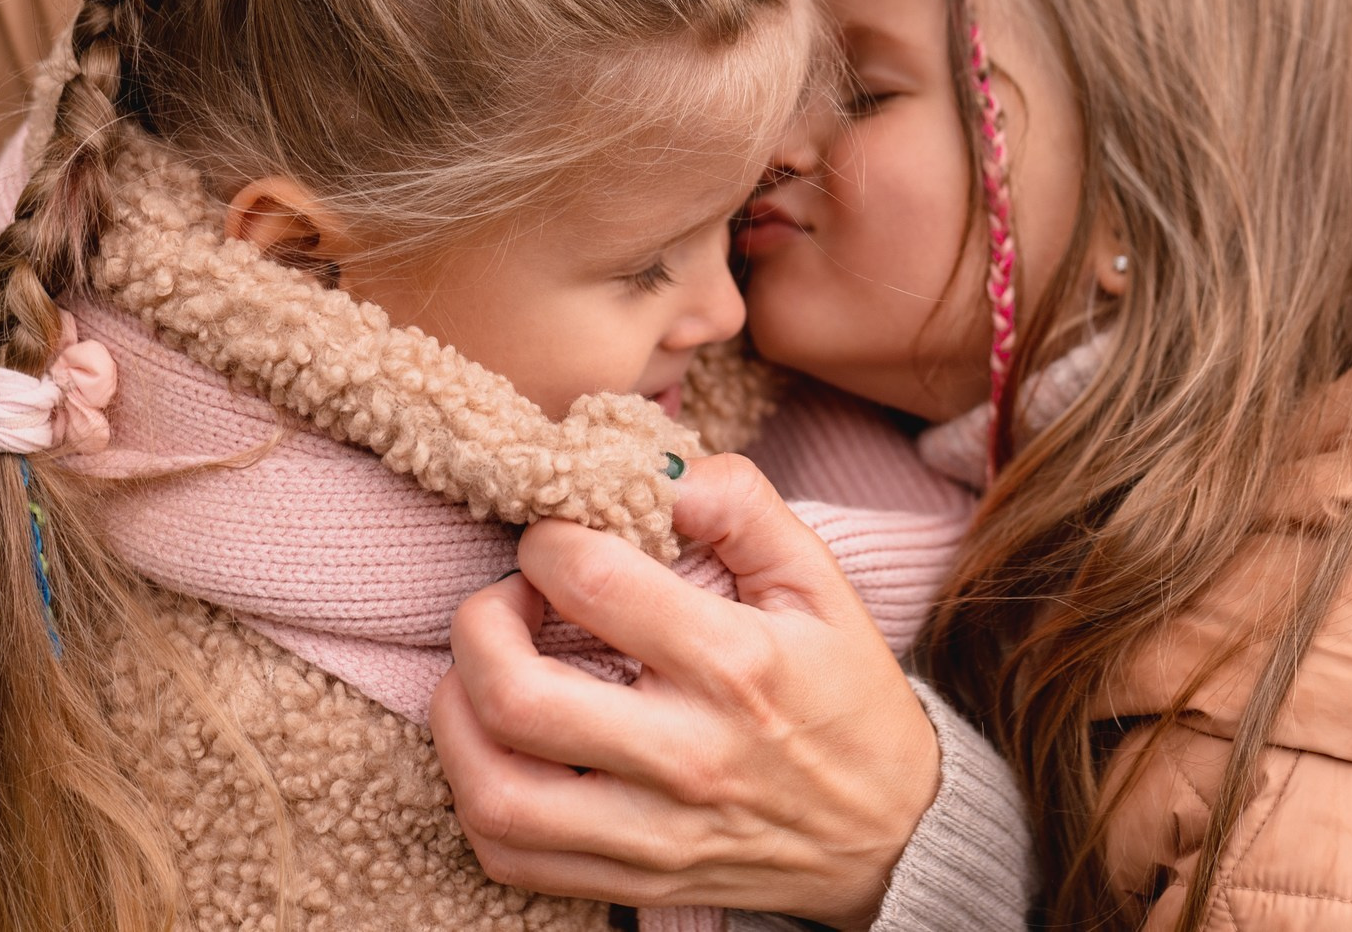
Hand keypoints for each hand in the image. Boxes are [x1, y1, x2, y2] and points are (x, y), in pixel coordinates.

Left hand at [431, 454, 941, 930]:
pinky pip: (512, 858)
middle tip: (504, 600)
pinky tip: (498, 748)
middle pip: (516, 695)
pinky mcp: (635, 882)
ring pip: (495, 794)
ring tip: (482, 674)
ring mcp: (654, 832)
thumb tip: (661, 469)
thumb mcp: (821, 584)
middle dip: (477, 625)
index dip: (548, 540)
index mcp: (735, 663)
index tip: (557, 538)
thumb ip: (743, 507)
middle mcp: (686, 755)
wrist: (894, 836)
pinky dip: (477, 798)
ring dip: (456, 720)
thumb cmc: (850, 697)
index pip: (592, 582)